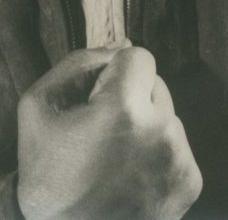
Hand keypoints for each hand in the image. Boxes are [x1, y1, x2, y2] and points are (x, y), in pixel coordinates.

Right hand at [16, 45, 201, 219]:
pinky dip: (158, 152)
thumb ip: (80, 62)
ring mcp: (179, 160)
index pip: (139, 56)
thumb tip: (122, 43)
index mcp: (124, 107)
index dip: (113, 73)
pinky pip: (177, 144)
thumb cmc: (46, 170)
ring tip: (115, 157)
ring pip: (167, 114)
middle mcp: (161, 130)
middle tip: (102, 132)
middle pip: (156, 83)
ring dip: (146, 124)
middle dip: (132, 97)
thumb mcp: (38, 104)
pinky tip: (131, 174)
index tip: (95, 100)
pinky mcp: (189, 184)